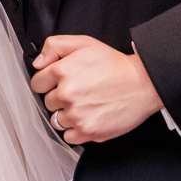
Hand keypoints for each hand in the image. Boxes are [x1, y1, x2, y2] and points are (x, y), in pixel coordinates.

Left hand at [29, 35, 161, 145]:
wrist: (143, 84)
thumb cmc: (116, 65)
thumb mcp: (84, 43)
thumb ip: (55, 46)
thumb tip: (38, 63)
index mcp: (62, 71)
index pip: (37, 83)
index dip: (48, 82)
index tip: (60, 82)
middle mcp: (67, 94)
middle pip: (48, 102)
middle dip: (60, 98)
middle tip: (80, 91)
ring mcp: (76, 115)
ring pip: (57, 120)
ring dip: (68, 115)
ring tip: (86, 105)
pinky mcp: (87, 131)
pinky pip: (69, 136)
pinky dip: (77, 130)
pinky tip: (90, 117)